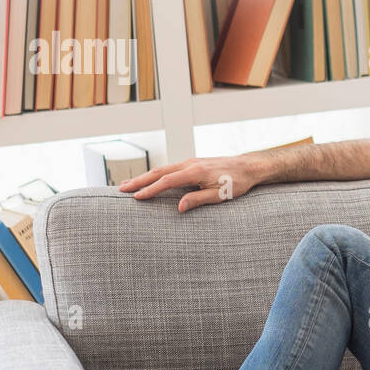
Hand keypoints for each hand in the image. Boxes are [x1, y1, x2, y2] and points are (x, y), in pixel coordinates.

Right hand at [118, 153, 263, 212]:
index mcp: (195, 172)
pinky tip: (150, 179)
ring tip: (129, 184)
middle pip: (159, 172)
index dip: (150, 190)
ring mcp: (190, 162)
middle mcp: (190, 164)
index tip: (136, 198)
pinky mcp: (193, 163)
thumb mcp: (220, 195)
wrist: (248, 167)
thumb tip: (178, 208)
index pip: (166, 181)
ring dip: (145, 176)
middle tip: (121, 189)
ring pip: (163, 169)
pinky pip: (170, 168)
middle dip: (139, 181)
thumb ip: (198, 200)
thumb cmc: (236, 183)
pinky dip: (156, 174)